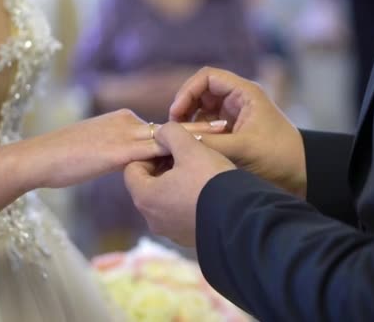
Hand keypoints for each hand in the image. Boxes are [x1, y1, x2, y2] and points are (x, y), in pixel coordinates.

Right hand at [19, 109, 223, 188]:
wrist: (38, 159)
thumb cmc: (62, 159)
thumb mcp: (97, 152)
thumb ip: (119, 153)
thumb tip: (136, 163)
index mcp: (123, 121)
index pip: (160, 128)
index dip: (187, 131)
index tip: (213, 130)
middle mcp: (127, 122)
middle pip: (170, 127)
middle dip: (199, 128)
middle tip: (228, 126)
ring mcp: (123, 134)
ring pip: (167, 134)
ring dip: (196, 136)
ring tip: (223, 134)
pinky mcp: (119, 150)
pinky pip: (154, 150)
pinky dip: (177, 152)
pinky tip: (196, 155)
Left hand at [124, 122, 235, 245]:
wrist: (241, 216)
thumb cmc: (210, 179)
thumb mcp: (190, 147)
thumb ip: (170, 133)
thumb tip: (161, 134)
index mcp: (145, 197)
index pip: (132, 169)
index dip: (150, 154)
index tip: (171, 149)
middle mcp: (152, 219)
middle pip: (148, 186)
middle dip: (163, 169)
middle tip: (186, 158)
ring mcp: (170, 232)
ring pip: (165, 201)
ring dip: (176, 186)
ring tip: (199, 174)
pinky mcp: (188, 239)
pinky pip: (181, 215)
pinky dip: (188, 202)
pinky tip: (207, 192)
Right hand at [170, 67, 306, 196]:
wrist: (301, 175)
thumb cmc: (279, 157)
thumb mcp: (242, 149)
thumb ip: (209, 144)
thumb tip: (177, 139)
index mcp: (244, 93)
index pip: (207, 77)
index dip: (188, 91)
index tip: (176, 113)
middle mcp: (237, 100)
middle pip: (200, 93)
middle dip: (184, 108)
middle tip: (174, 129)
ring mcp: (234, 116)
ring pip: (201, 111)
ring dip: (189, 123)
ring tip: (181, 141)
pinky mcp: (232, 133)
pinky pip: (206, 128)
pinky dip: (196, 135)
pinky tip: (191, 149)